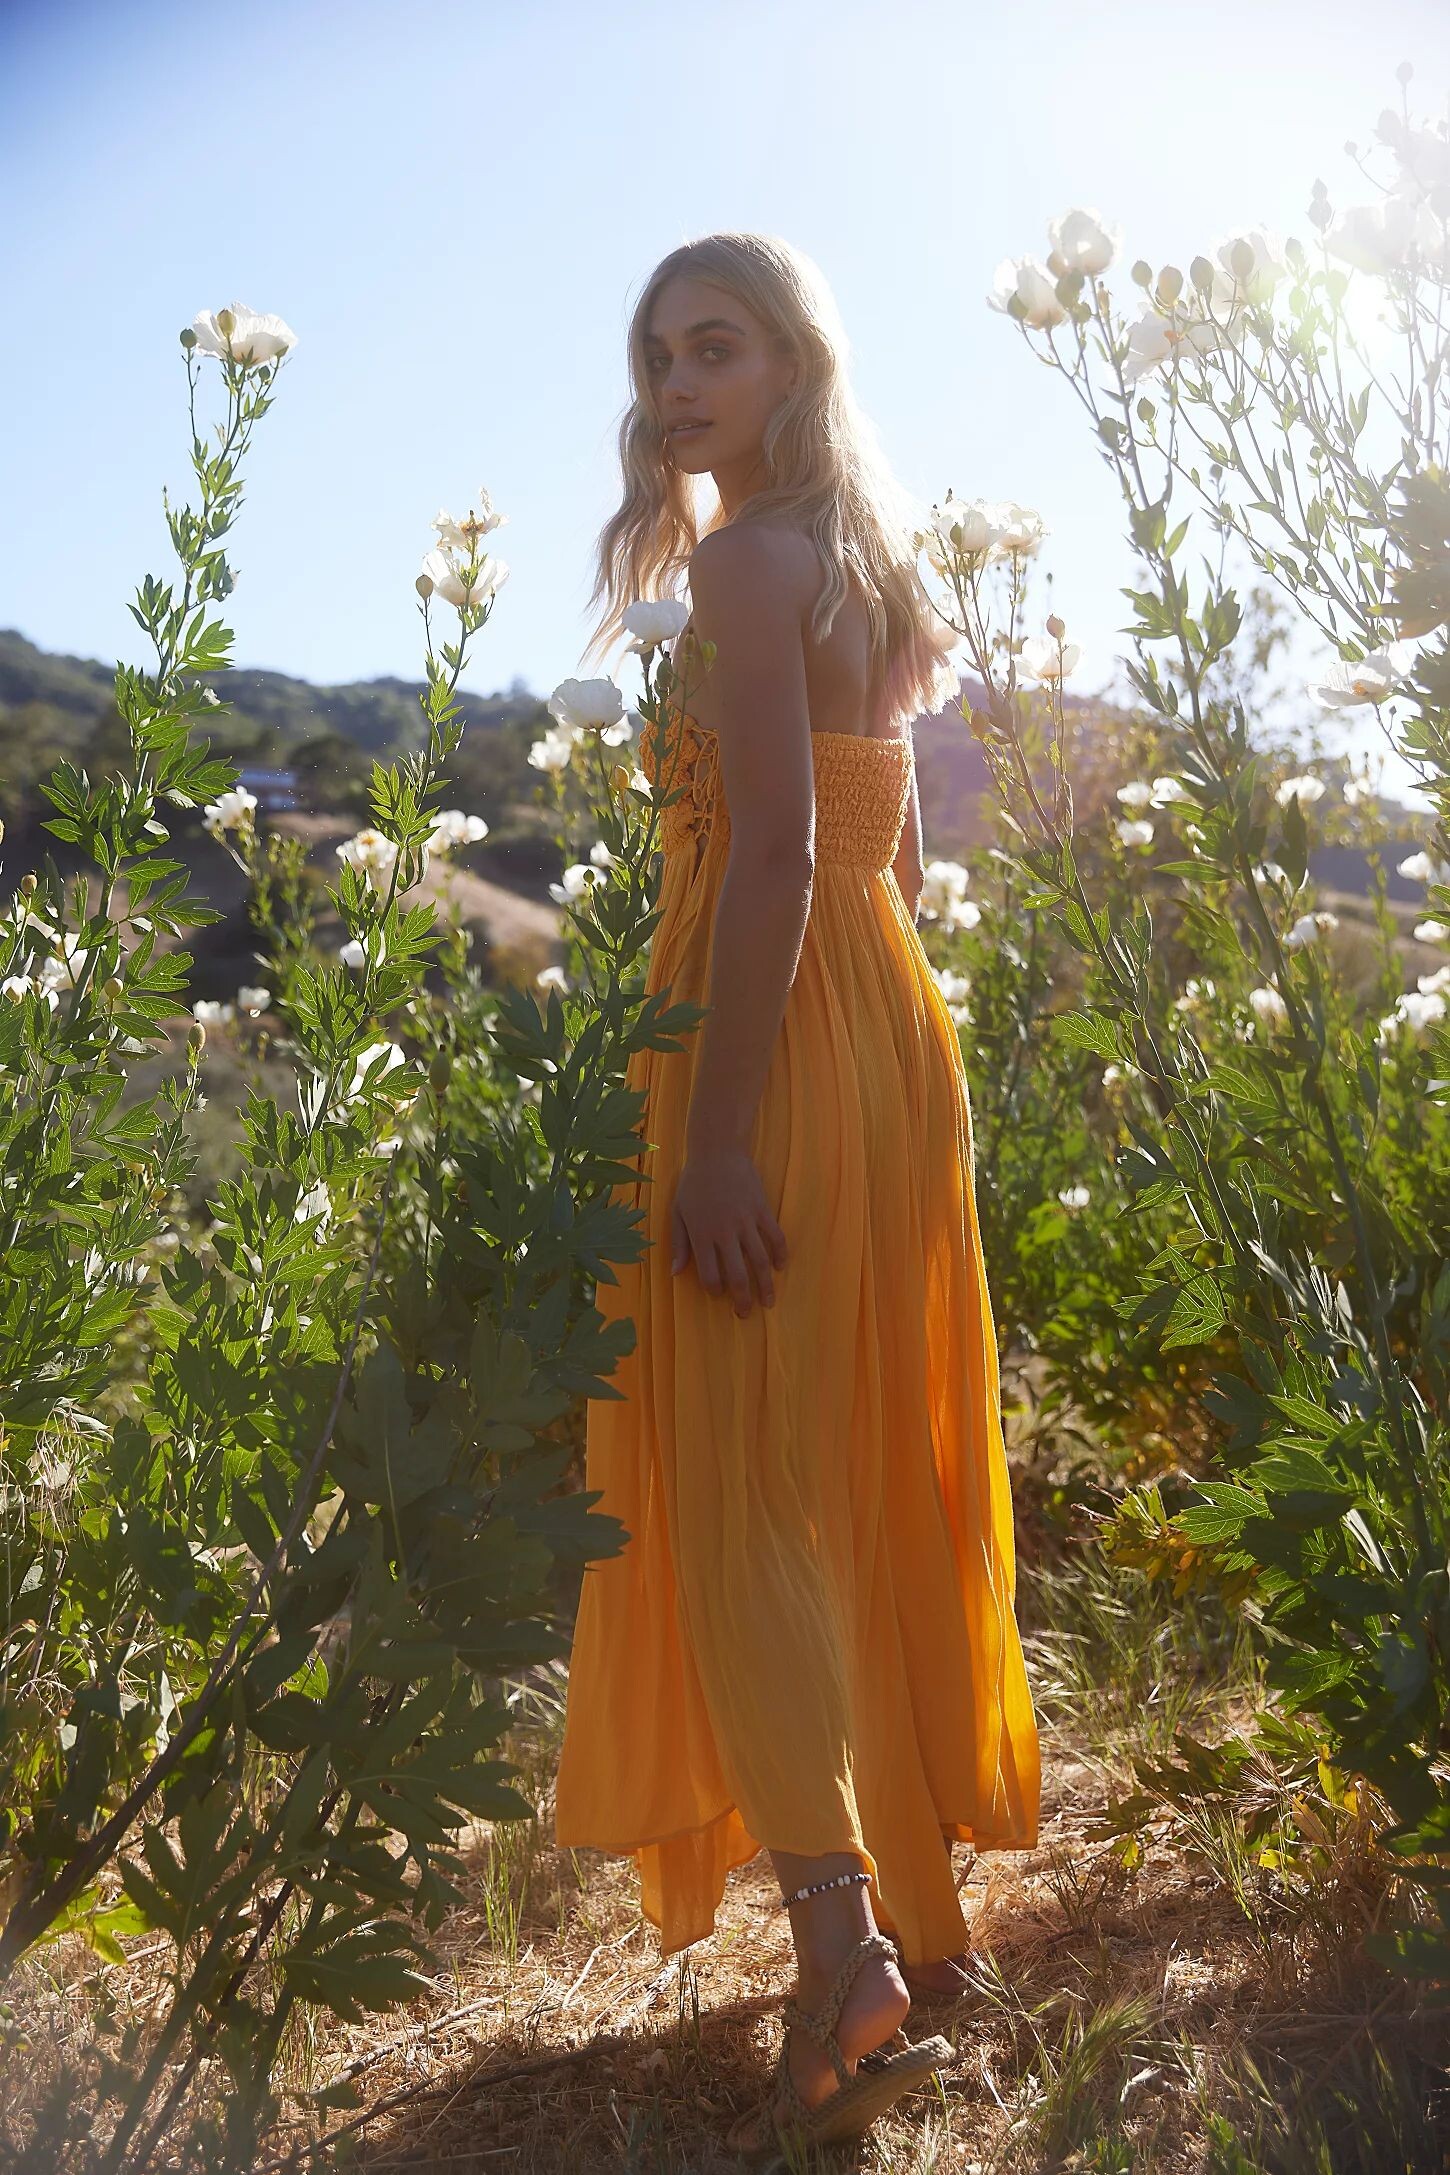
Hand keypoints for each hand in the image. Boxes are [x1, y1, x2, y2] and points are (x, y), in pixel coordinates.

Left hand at [670, 1145, 787, 1316]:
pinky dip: (780, 1254)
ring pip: (760, 1261)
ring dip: (765, 1285)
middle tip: (746, 1313)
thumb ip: (678, 1243)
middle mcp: (725, 1232)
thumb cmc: (693, 1182)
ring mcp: (746, 1221)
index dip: (715, 1290)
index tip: (719, 1294)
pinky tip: (781, 1267)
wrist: (717, 1150)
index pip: (709, 1274)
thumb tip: (675, 1272)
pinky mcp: (762, 1209)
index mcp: (701, 1234)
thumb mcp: (678, 1212)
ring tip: (769, 1301)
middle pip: (737, 1275)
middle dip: (742, 1299)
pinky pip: (775, 1237)